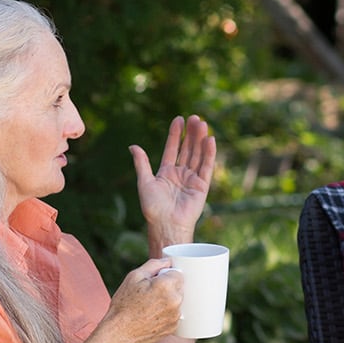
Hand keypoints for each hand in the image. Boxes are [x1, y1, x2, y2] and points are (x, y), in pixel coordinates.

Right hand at [102, 258, 183, 342]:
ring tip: (151, 305)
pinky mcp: (175, 326)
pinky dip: (167, 312)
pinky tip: (153, 314)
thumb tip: (168, 261)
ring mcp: (176, 315)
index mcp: (166, 285)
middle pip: (180, 287)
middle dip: (169, 287)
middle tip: (151, 293)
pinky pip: (175, 313)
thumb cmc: (124, 303)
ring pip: (178, 300)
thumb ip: (154, 264)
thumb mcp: (134, 277)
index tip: (156, 280)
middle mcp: (175, 300)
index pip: (177, 273)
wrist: (120, 332)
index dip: (166, 275)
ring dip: (169, 300)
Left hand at [132, 114, 217, 250]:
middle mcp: (180, 174)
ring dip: (200, 140)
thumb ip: (141, 163)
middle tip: (195, 118)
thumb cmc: (152, 207)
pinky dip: (209, 154)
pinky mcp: (202, 186)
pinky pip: (206, 167)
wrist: (165, 224)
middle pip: (187, 150)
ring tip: (203, 124)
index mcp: (166, 173)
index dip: (175, 135)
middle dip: (191, 134)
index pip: (172, 149)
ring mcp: (192, 179)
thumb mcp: (144, 182)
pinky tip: (210, 140)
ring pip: (197, 155)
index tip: (179, 119)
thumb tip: (133, 146)